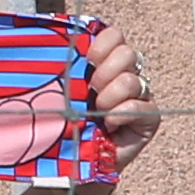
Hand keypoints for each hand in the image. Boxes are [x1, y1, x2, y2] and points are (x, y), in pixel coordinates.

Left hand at [75, 24, 161, 194]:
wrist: (77, 158)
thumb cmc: (67, 120)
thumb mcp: (60, 90)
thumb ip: (62, 67)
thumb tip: (45, 42)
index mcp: (104, 61)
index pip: (114, 35)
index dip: (102, 43)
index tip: (86, 58)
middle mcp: (125, 74)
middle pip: (127, 53)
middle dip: (104, 71)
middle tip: (90, 89)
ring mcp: (140, 95)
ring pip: (132, 80)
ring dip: (109, 96)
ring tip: (97, 110)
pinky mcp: (149, 117)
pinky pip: (141, 106)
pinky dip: (121, 114)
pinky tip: (109, 124)